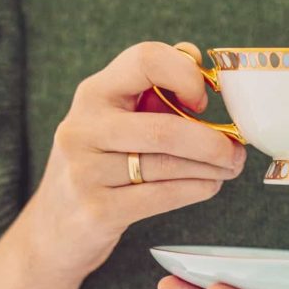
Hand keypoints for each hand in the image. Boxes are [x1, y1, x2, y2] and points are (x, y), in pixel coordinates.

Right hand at [19, 41, 246, 279]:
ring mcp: (85, 171)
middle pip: (165, 129)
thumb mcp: (113, 120)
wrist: (51, 231)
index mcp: (93, 94)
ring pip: (168, 165)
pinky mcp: (97, 211)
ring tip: (230, 168)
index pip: (145, 60)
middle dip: (213, 142)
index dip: (185, 75)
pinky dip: (197, 189)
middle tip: (237, 151)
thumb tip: (192, 56)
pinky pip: (163, 195)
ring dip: (212, 168)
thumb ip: (149, 89)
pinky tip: (209, 186)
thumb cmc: (97, 167)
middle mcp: (83, 128)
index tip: (203, 101)